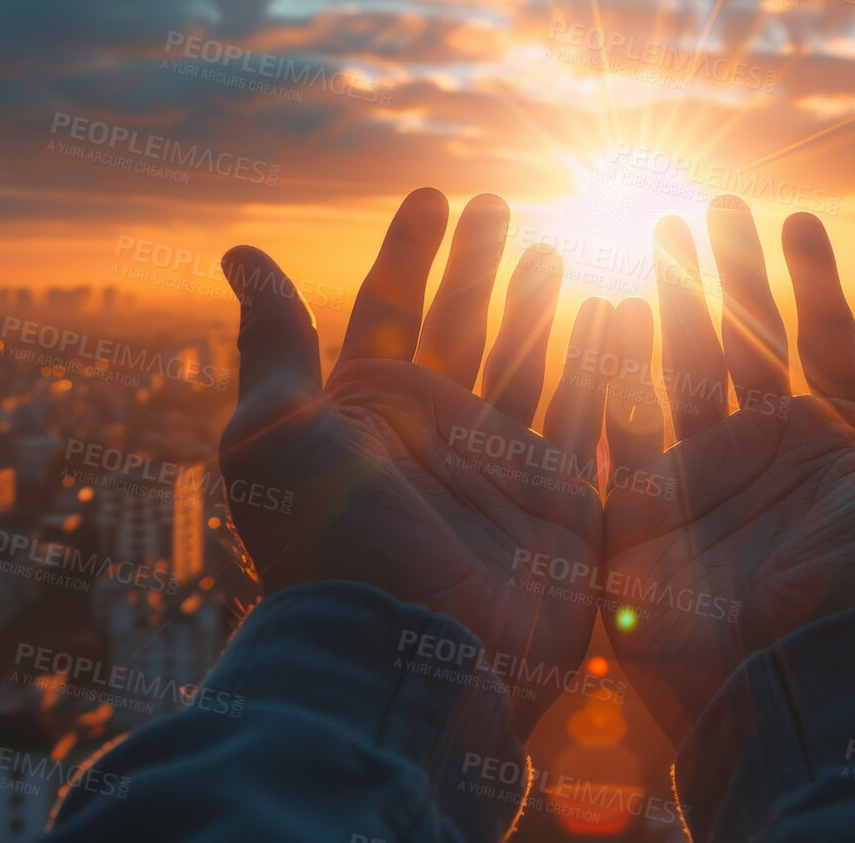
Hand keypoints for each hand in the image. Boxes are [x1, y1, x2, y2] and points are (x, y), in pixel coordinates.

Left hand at [218, 189, 610, 736]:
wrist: (410, 660)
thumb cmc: (331, 547)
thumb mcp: (276, 435)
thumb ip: (273, 342)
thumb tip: (241, 252)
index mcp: (365, 414)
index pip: (388, 309)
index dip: (409, 252)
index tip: (431, 196)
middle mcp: (433, 434)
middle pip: (461, 325)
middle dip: (478, 266)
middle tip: (497, 203)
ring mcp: (498, 467)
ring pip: (523, 361)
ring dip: (535, 305)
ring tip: (551, 247)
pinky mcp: (560, 501)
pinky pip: (587, 415)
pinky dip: (600, 363)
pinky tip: (613, 312)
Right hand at [600, 196, 854, 741]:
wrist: (802, 674)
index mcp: (835, 443)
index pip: (821, 339)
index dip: (811, 279)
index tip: (798, 217)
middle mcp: (768, 452)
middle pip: (744, 338)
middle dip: (730, 271)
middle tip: (716, 203)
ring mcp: (704, 477)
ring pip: (684, 363)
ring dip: (673, 295)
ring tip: (662, 228)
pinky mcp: (645, 507)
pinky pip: (624, 421)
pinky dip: (614, 366)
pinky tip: (608, 307)